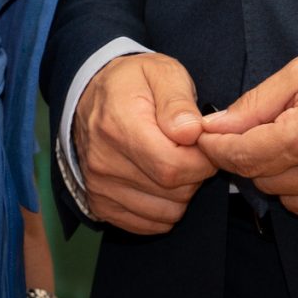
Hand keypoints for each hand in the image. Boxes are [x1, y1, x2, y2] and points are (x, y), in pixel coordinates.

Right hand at [72, 52, 216, 233]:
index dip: (202, 160)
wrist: (92, 95)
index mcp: (118, 126)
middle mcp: (103, 162)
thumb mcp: (162, 73)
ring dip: (181, 192)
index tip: (205, 144)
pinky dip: (164, 207)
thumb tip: (192, 132)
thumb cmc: (133, 83)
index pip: (173, 166)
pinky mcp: (100, 205)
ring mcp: (99, 187)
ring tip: (173, 161)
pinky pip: (150, 224)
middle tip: (189, 149)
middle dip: (195, 174)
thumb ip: (179, 102)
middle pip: (173, 192)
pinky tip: (159, 179)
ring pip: (166, 212)